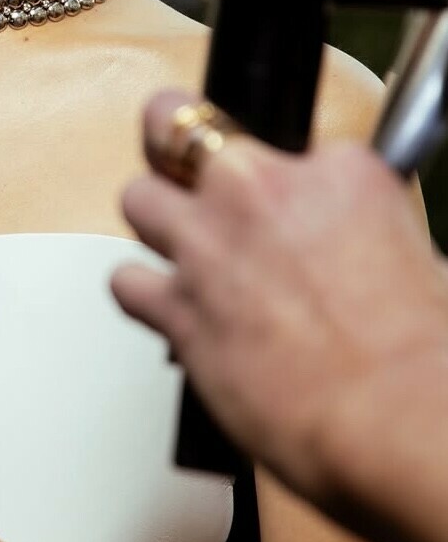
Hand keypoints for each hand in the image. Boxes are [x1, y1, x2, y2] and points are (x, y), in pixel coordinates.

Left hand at [110, 89, 447, 503]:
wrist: (395, 416)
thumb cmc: (417, 356)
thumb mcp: (411, 256)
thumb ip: (351, 231)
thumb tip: (336, 248)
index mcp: (337, 172)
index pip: (288, 143)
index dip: (284, 179)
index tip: (285, 204)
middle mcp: (260, 193)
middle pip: (177, 125)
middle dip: (173, 145)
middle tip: (180, 171)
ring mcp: (209, 245)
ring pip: (138, 197)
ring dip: (154, 220)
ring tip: (176, 247)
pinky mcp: (176, 305)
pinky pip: (124, 282)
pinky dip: (140, 293)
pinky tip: (163, 307)